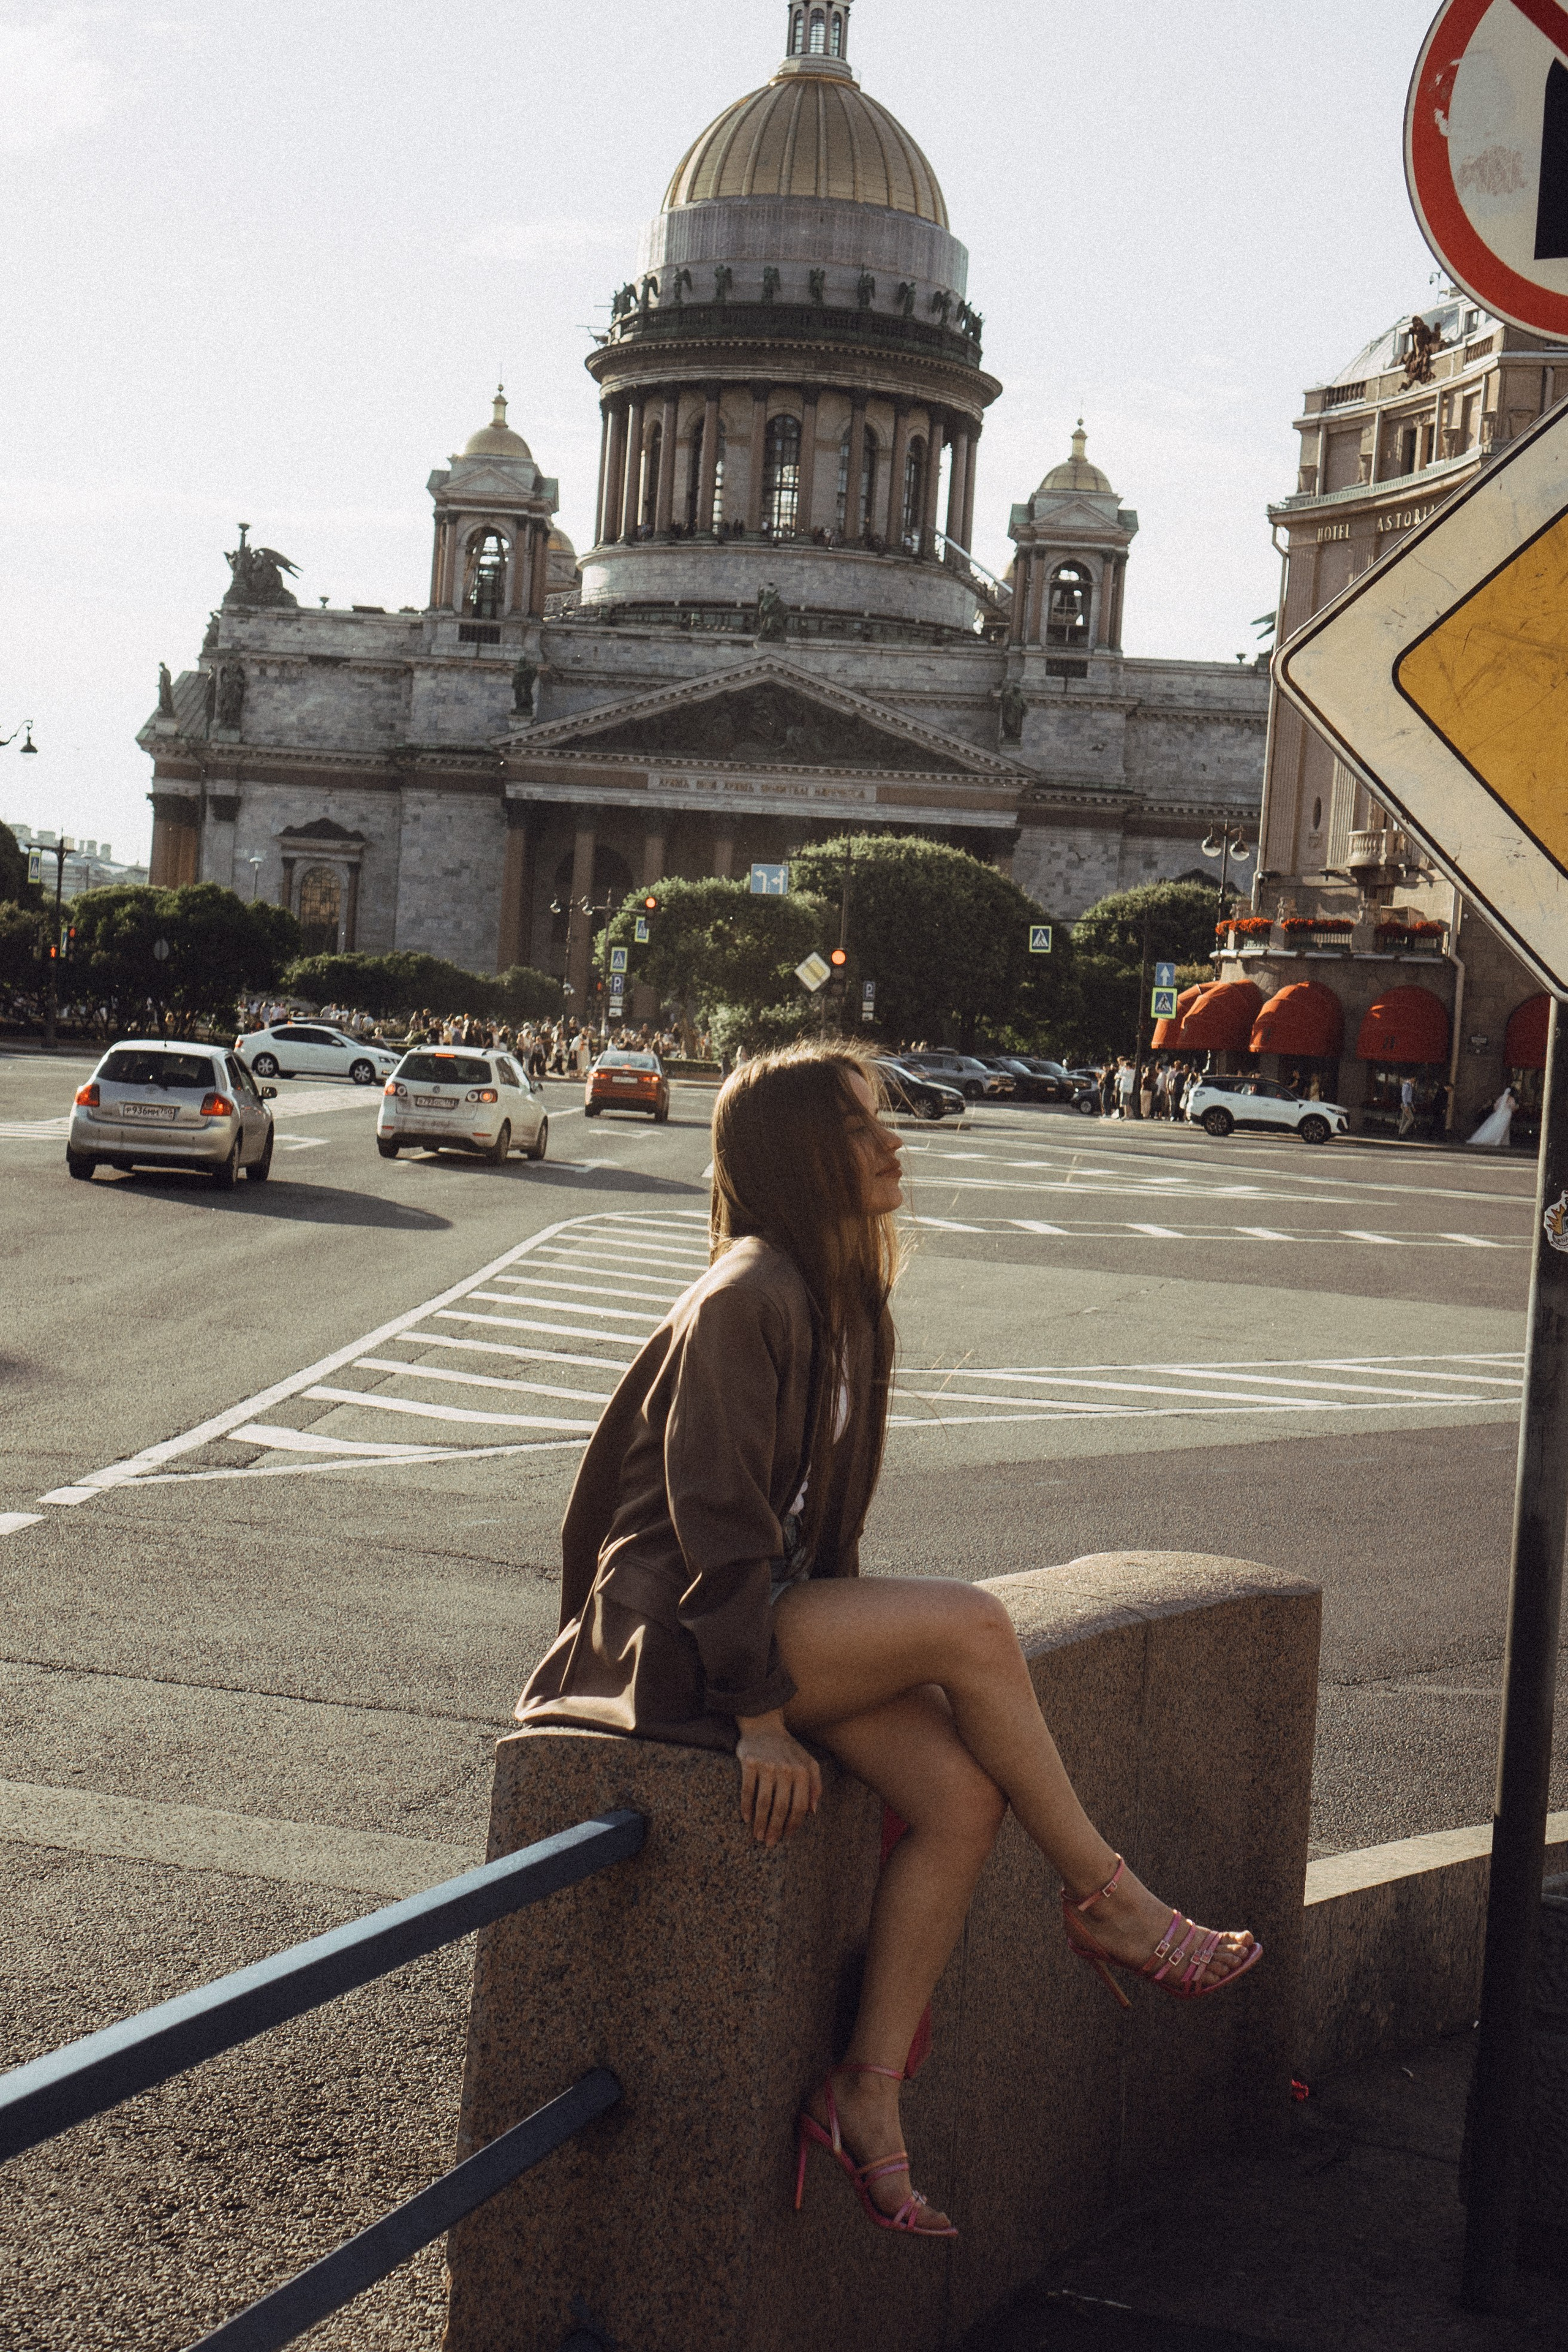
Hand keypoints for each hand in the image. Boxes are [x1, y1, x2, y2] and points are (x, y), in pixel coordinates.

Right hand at [735, 1711, 821, 1847]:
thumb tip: (813, 1812)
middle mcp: (786, 1769)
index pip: (800, 1805)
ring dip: (761, 1822)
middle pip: (781, 1807)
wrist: (763, 1724)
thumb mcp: (808, 1762)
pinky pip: (747, 1789)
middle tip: (770, 1843)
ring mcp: (767, 1766)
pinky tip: (746, 1819)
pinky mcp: (749, 1762)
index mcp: (802, 1771)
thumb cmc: (787, 1748)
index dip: (793, 1824)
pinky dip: (746, 1806)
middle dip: (776, 1829)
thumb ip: (815, 1785)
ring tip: (758, 1836)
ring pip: (764, 1802)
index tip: (786, 1836)